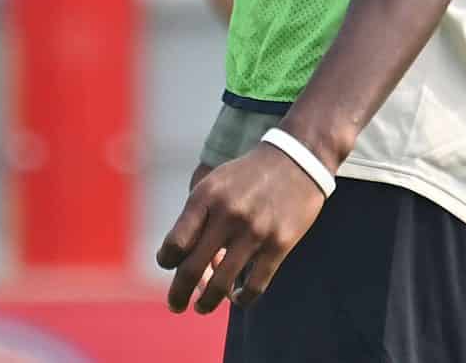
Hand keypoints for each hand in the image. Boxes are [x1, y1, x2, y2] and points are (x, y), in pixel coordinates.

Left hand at [156, 144, 326, 313]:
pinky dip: (242, 299)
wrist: (298, 158)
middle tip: (176, 305)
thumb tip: (191, 267)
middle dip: (178, 295)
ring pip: (221, 285)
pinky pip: (254, 287)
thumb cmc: (249, 176)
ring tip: (203, 306)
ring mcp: (255, 230)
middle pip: (191, 269)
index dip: (167, 261)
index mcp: (207, 196)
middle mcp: (228, 213)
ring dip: (206, 303)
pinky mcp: (279, 244)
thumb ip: (197, 221)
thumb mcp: (216, 184)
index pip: (175, 244)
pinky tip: (238, 297)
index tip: (171, 265)